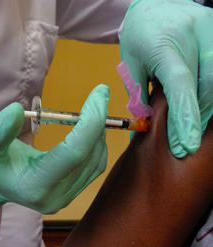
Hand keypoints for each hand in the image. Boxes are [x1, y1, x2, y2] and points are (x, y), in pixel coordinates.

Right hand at [0, 85, 108, 213]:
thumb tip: (17, 110)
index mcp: (35, 185)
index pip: (74, 152)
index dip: (91, 122)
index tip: (100, 94)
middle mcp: (57, 196)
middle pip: (89, 156)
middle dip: (98, 122)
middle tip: (99, 96)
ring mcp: (68, 197)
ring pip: (96, 161)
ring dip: (99, 132)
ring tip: (93, 111)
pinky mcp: (73, 192)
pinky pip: (95, 167)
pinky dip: (97, 145)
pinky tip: (91, 131)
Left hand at [120, 0, 212, 157]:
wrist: (152, 5)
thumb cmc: (138, 37)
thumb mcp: (131, 67)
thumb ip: (139, 96)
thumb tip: (144, 126)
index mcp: (164, 46)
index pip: (179, 83)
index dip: (185, 115)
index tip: (187, 144)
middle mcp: (192, 36)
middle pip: (203, 87)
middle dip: (195, 120)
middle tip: (183, 144)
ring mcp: (210, 32)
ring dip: (204, 109)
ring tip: (190, 129)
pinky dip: (210, 93)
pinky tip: (201, 106)